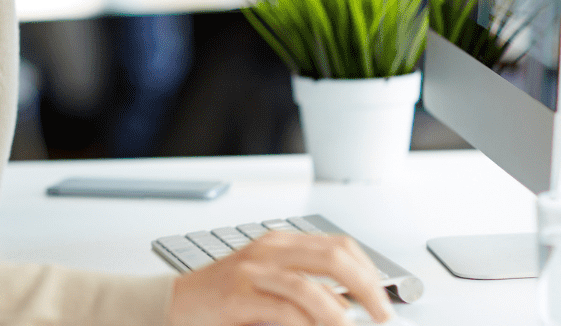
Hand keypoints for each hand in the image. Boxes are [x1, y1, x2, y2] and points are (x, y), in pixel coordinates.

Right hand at [169, 232, 395, 325]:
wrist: (176, 303)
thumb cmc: (224, 296)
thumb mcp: (269, 281)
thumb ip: (306, 285)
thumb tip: (348, 303)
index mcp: (280, 243)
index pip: (339, 245)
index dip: (369, 271)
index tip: (384, 298)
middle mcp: (268, 251)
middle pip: (333, 258)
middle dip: (367, 289)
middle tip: (380, 315)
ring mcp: (252, 273)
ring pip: (311, 287)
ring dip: (338, 314)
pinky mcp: (238, 298)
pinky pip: (285, 311)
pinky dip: (307, 324)